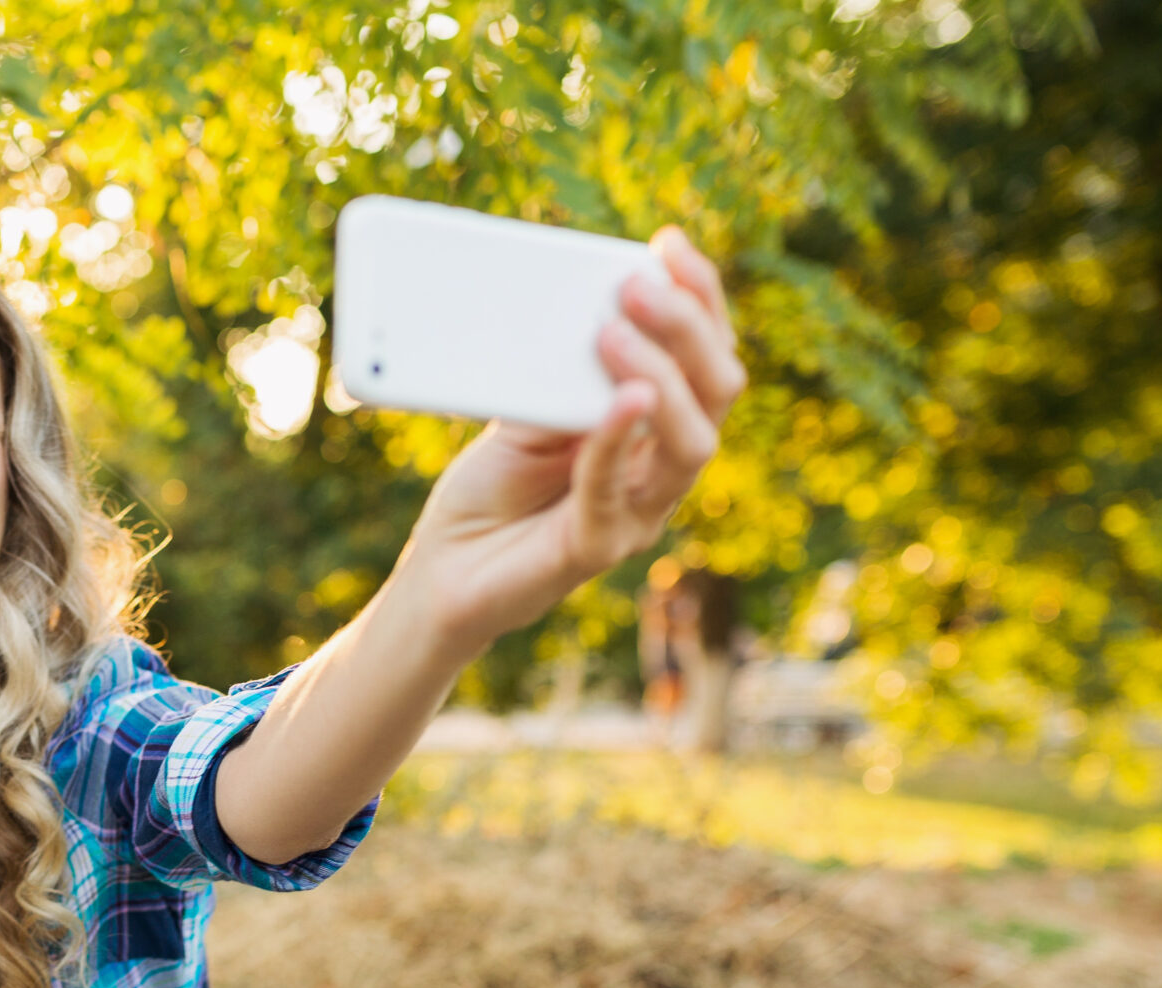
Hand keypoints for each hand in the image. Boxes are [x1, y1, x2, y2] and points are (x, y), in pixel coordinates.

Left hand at [399, 226, 745, 651]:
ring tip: (611, 334)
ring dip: (660, 378)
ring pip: (691, 444)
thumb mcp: (524, 410)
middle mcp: (662, 467)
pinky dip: (614, 443)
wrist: (443, 570)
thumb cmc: (489, 490)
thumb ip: (560, 371)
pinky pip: (618, 495)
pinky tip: (616, 404)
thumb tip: (584, 308)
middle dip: (687, 327)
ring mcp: (639, 512)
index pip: (706, 353)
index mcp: (656, 425)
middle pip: (718, 390)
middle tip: (634, 285)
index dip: (698, 294)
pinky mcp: (598, 549)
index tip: (666, 242)